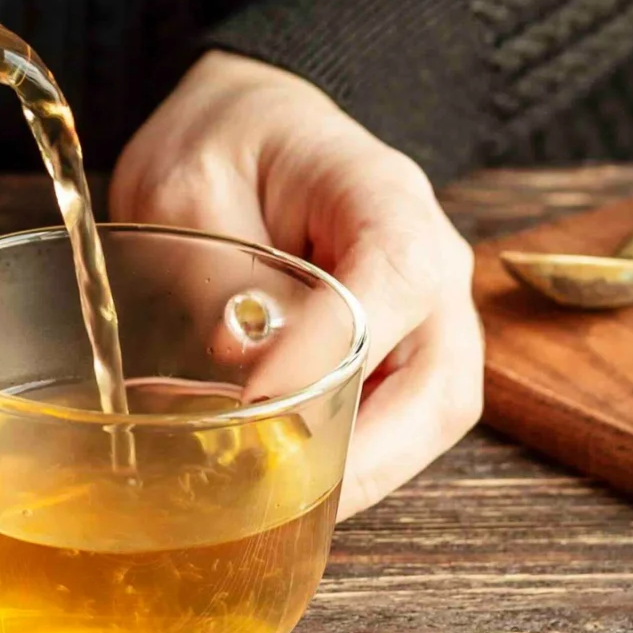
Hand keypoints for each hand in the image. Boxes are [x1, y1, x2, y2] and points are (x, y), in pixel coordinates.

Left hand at [110, 50, 482, 516]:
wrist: (251, 128)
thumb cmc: (224, 146)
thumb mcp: (190, 188)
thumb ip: (219, 275)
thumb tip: (247, 373)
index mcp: (386, 196)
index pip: (394, 281)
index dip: (335, 355)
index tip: (258, 403)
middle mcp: (433, 261)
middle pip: (441, 383)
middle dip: (366, 456)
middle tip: (280, 499)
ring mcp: (430, 314)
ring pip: (432, 418)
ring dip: (363, 471)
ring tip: (279, 503)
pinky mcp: (404, 353)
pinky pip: (402, 424)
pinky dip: (354, 462)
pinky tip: (291, 481)